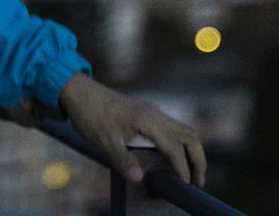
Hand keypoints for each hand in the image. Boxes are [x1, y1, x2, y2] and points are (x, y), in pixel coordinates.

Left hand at [57, 72, 206, 187]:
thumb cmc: (91, 115)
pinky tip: (173, 159)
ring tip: (190, 174)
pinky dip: (180, 145)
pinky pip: (172, 130)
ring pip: (183, 131)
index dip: (183, 169)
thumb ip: (123, 161)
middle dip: (198, 160)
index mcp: (149, 120)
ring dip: (191, 152)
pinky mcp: (147, 115)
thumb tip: (139, 180)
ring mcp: (153, 113)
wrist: (80, 92)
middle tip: (198, 183)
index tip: (185, 187)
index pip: (175, 148)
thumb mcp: (104, 142)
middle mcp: (156, 115)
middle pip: (189, 136)